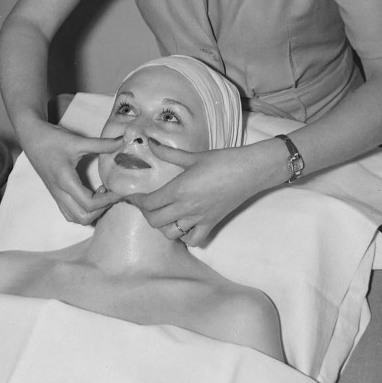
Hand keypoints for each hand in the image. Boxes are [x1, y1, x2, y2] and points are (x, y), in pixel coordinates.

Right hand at [20, 119, 123, 224]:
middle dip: (100, 210)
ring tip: (100, 194)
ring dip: (91, 212)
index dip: (108, 200)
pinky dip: (82, 210)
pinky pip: (69, 212)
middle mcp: (60, 192)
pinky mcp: (55, 194)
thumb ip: (102, 144)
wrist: (31, 137)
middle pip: (83, 217)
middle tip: (110, 193)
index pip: (89, 204)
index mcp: (65, 181)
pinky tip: (90, 194)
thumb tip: (123, 141)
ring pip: (75, 218)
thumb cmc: (52, 138)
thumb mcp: (78, 140)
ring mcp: (56, 195)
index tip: (119, 190)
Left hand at [126, 143, 269, 246]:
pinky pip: (193, 240)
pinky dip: (185, 236)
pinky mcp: (211, 224)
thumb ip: (168, 153)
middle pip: (154, 221)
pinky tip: (184, 225)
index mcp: (179, 189)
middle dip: (146, 213)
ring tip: (164, 214)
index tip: (131, 196)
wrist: (250, 171)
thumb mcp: (193, 156)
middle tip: (147, 203)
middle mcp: (186, 208)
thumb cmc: (222, 160)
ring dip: (163, 226)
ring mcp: (199, 219)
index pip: (149, 203)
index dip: (136, 201)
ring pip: (170, 234)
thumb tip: (150, 143)